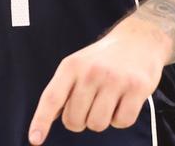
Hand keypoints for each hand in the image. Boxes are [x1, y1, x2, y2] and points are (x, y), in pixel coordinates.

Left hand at [28, 16, 171, 144]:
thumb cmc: (103, 59)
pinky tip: (124, 100)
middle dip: (80, 120)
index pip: (52, 97)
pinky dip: (121, 118)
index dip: (41, 120)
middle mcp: (91, 71)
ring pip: (97, 124)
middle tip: (92, 103)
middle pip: (74, 120)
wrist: (139, 39)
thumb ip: (63, 89)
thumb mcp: (77, 64)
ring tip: (109, 100)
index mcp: (71, 66)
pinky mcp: (137, 87)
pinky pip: (122, 122)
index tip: (35, 140)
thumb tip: (50, 118)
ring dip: (102, 120)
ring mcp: (114, 79)